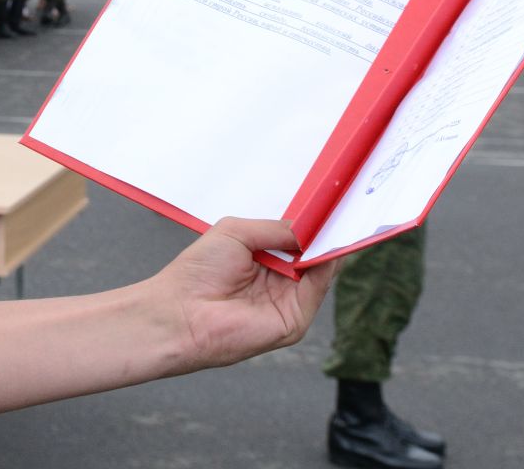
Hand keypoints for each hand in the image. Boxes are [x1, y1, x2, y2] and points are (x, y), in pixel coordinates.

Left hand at [150, 218, 334, 373]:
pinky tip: (328, 248)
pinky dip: (326, 268)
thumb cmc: (199, 270)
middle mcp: (277, 280)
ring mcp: (287, 300)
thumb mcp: (237, 233)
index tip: (329, 204)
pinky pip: (317, 290)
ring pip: (320, 271)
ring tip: (338, 222)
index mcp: (262, 258)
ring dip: (330, 248)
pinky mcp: (293, 320)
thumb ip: (276, 229)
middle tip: (342, 208)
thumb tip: (310, 227)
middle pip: (312, 255)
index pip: (296, 241)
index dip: (312, 225)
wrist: (182, 311)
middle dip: (326, 234)